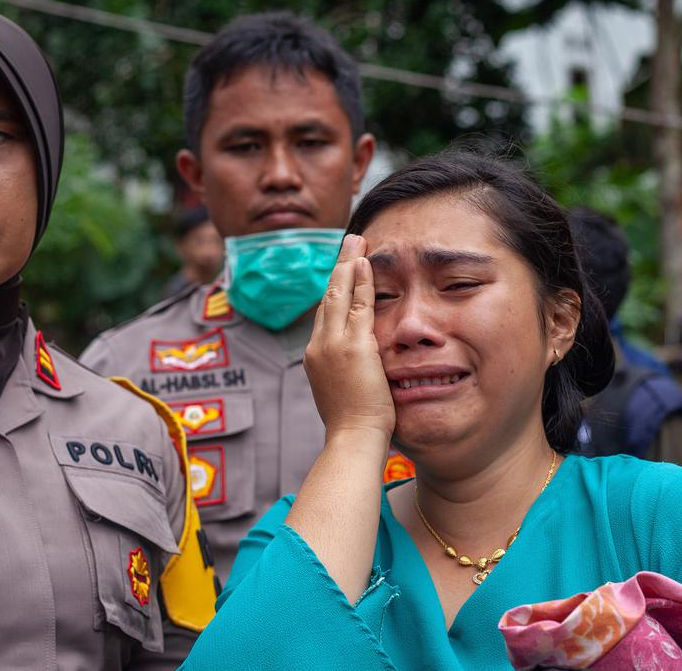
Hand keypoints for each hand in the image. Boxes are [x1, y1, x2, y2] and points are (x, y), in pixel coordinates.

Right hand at [304, 234, 395, 446]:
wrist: (352, 440)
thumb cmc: (353, 427)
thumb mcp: (344, 394)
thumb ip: (348, 374)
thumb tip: (357, 371)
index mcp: (315, 359)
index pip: (325, 317)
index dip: (334, 292)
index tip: (342, 275)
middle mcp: (318, 347)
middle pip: (327, 298)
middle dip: (338, 269)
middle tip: (348, 243)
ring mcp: (333, 345)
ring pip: (339, 295)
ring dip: (349, 266)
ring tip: (356, 242)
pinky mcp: (353, 346)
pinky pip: (359, 306)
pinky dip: (362, 282)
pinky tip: (366, 263)